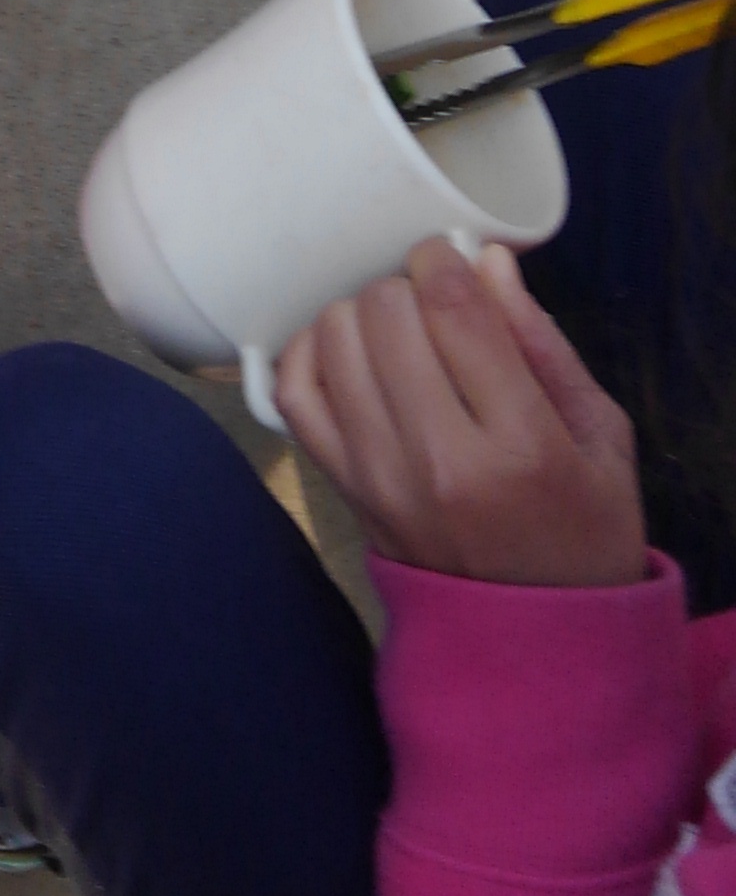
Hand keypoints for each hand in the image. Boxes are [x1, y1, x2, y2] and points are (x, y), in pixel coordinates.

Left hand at [275, 239, 648, 589]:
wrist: (533, 636)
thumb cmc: (583, 528)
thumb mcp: (600, 436)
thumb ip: (542, 343)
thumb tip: (484, 261)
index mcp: (520, 446)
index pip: (453, 311)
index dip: (442, 261)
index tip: (449, 259)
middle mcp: (439, 461)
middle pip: (386, 316)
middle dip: (407, 289)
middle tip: (434, 310)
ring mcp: (379, 480)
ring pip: (334, 341)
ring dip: (362, 316)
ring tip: (397, 334)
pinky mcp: (342, 491)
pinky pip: (293, 393)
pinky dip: (309, 354)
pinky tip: (347, 353)